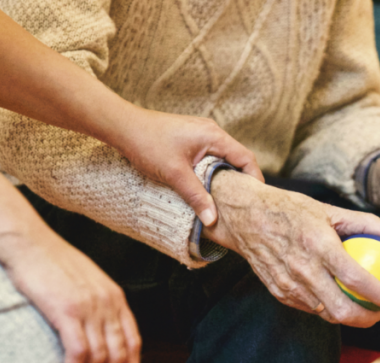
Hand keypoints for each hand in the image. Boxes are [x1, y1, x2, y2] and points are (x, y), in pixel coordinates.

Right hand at [0, 229, 140, 362]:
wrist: (29, 243)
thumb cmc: (52, 262)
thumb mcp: (87, 281)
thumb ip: (98, 304)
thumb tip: (99, 330)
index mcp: (115, 296)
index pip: (134, 340)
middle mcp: (107, 303)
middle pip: (119, 353)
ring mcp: (89, 307)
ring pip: (100, 356)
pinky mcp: (66, 310)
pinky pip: (78, 351)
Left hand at [117, 108, 263, 225]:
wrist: (123, 126)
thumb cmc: (148, 144)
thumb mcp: (175, 174)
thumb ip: (196, 196)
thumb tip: (213, 220)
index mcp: (214, 136)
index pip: (246, 158)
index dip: (254, 179)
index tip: (256, 200)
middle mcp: (211, 132)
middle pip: (237, 158)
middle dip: (241, 181)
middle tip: (242, 204)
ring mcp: (200, 134)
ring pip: (222, 158)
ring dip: (225, 177)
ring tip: (225, 200)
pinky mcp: (190, 139)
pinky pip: (210, 157)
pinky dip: (212, 172)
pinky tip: (206, 187)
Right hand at [202, 171, 379, 327]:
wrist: (245, 216)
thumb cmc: (290, 209)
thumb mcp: (329, 210)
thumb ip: (367, 224)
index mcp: (318, 245)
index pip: (356, 279)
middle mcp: (303, 269)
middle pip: (342, 310)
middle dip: (369, 318)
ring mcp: (288, 284)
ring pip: (326, 314)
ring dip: (349, 316)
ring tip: (364, 308)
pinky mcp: (279, 292)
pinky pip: (309, 308)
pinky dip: (327, 308)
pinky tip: (338, 299)